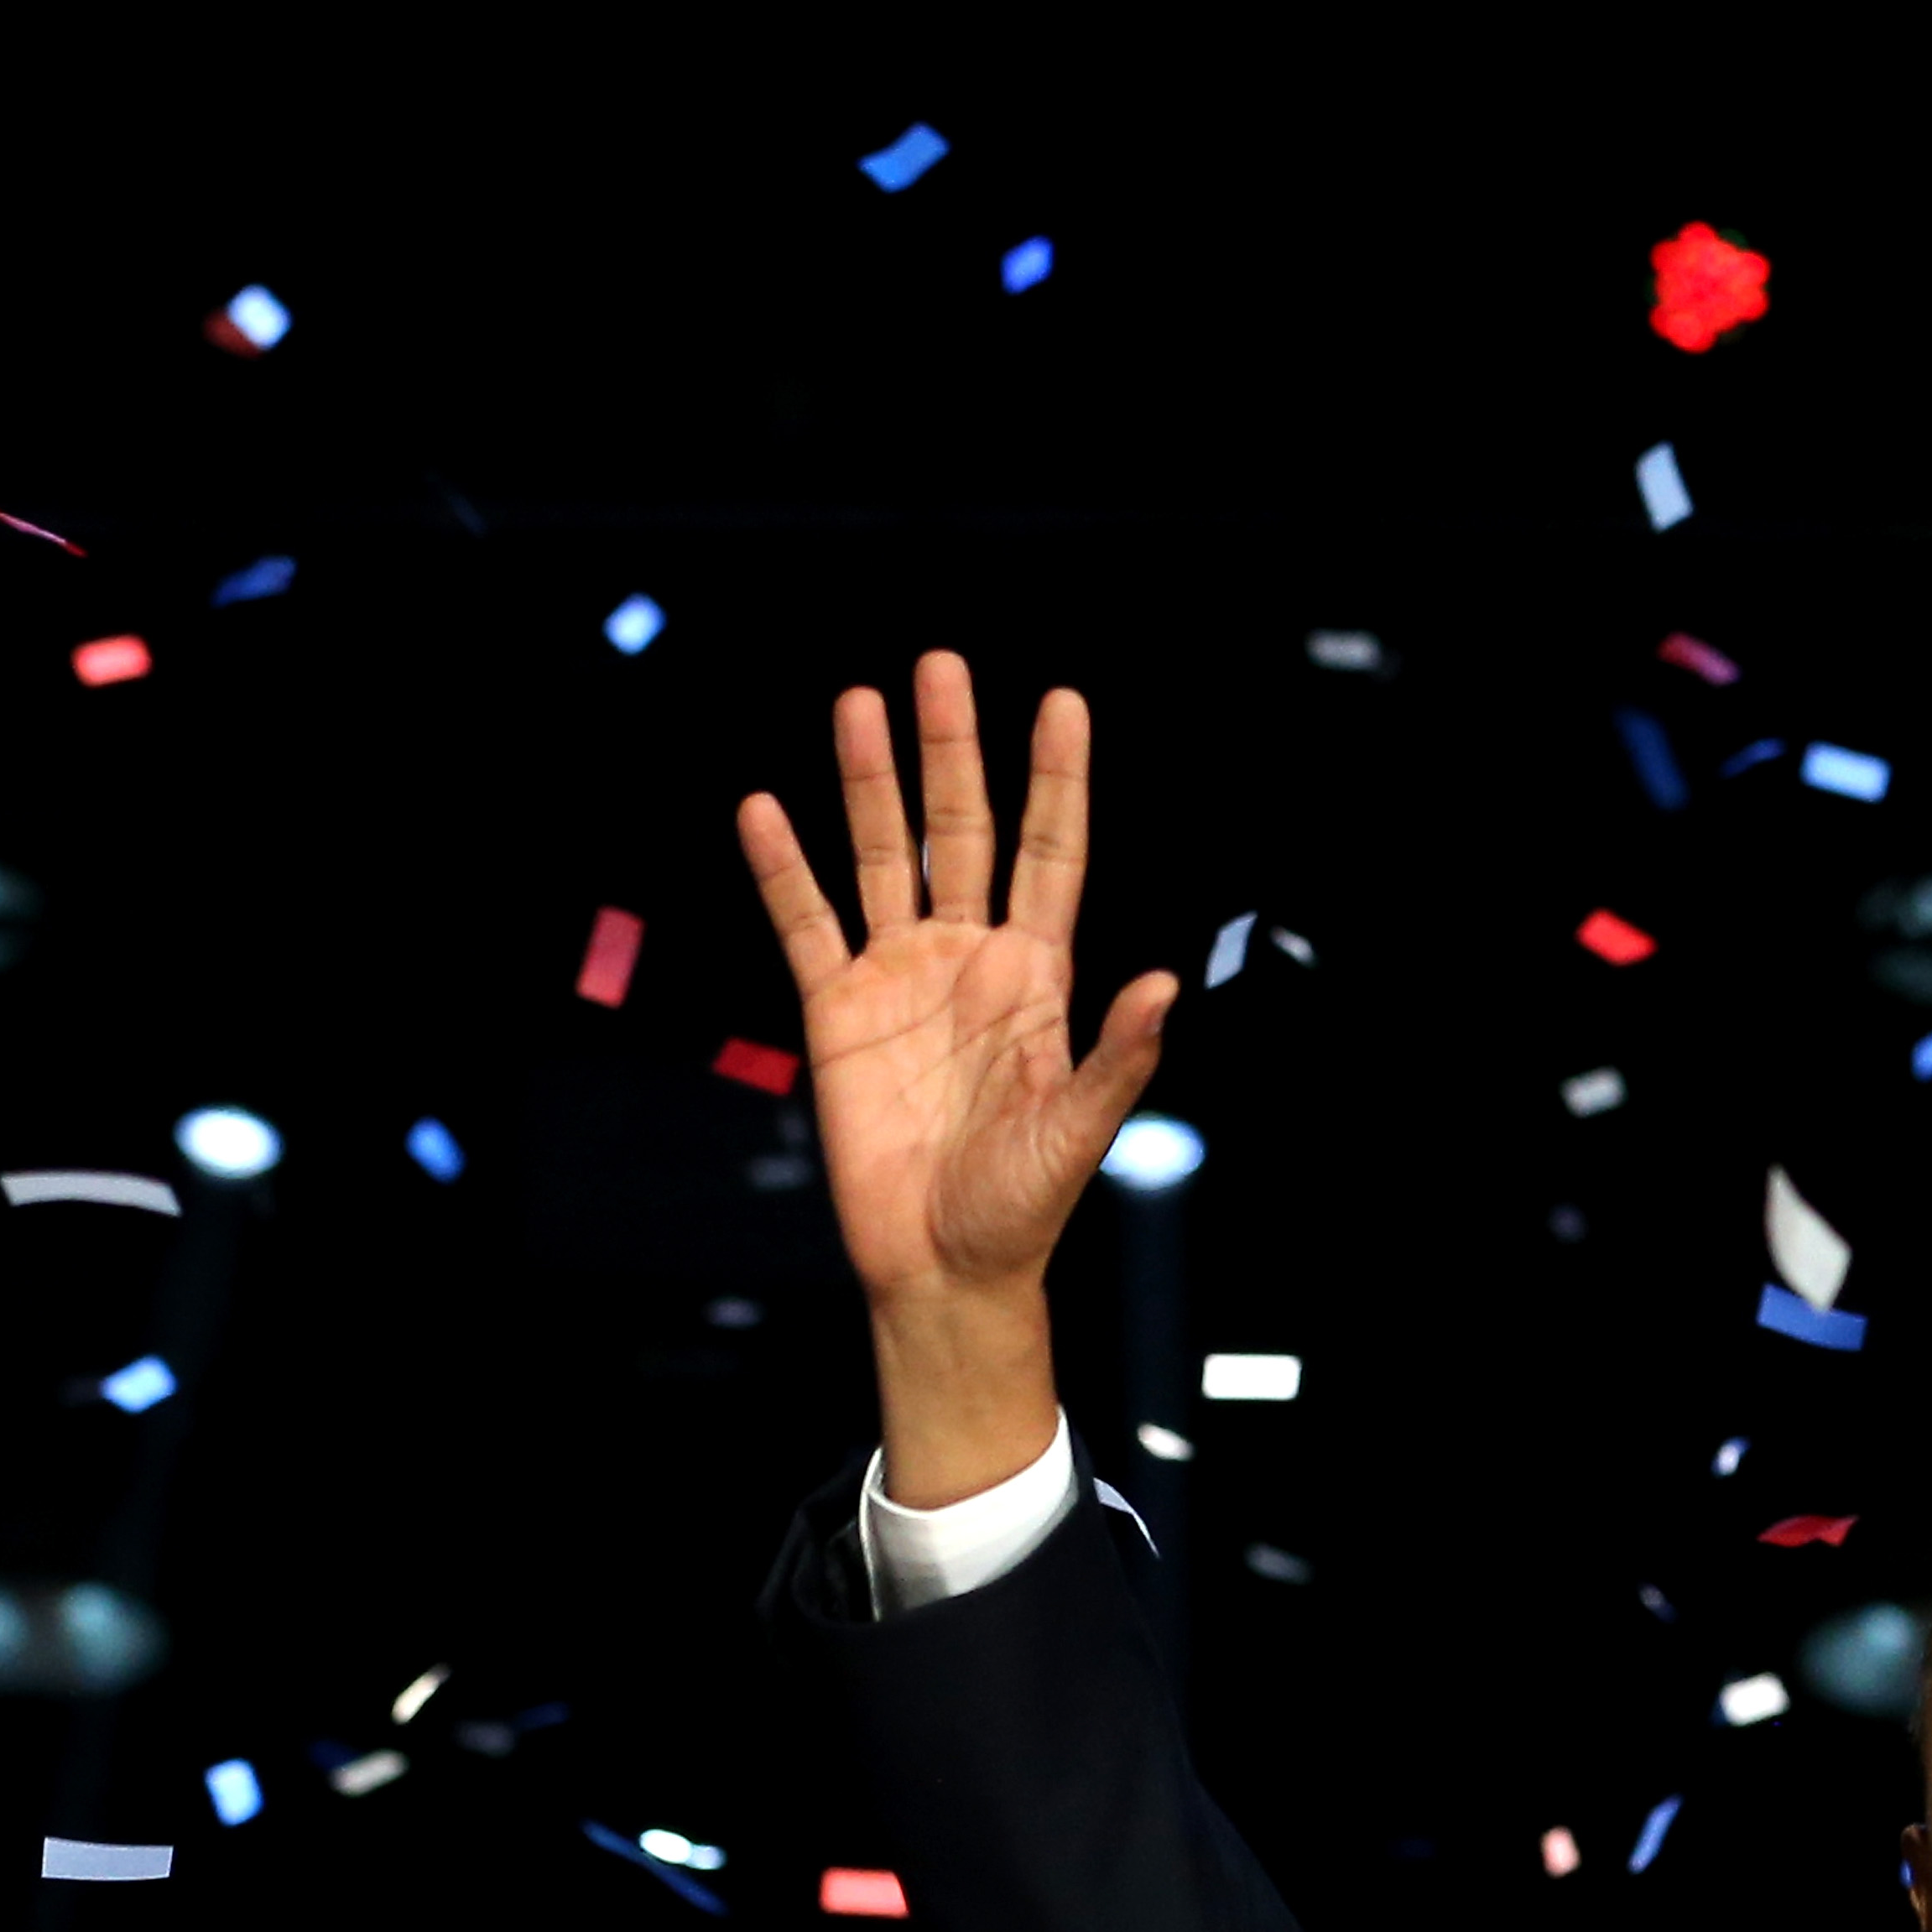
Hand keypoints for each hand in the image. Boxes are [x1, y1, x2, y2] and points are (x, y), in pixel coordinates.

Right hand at [736, 652, 1179, 1310]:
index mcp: (1036, 974)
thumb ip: (1118, 1056)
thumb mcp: (1081, 1131)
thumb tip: (1166, 986)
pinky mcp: (836, 1011)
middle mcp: (967, 956)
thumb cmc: (1022, 1206)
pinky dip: (783, 868)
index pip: (1051, 852)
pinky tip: (765, 809)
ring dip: (870, 782)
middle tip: (939, 666)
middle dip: (952, 749)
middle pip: (960, 829)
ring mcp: (899, 976)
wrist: (940, 1266)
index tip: (1061, 703)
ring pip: (881, 856)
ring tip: (857, 704)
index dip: (1056, 779)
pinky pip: (805, 924)